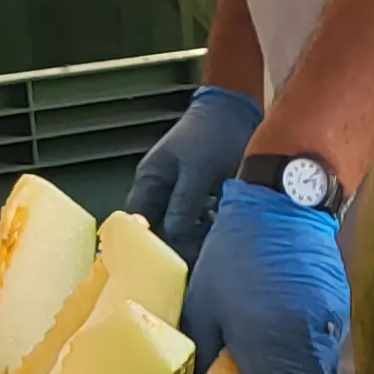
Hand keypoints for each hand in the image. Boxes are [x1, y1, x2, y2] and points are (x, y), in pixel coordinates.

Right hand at [123, 87, 262, 253]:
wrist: (237, 111)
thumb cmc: (214, 135)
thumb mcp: (198, 170)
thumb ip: (184, 204)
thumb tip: (174, 239)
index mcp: (150, 180)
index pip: (136, 224)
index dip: (148, 246)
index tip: (169, 262)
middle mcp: (159, 190)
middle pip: (158, 231)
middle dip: (176, 246)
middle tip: (197, 258)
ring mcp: (178, 194)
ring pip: (179, 229)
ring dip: (193, 239)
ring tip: (212, 242)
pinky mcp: (199, 197)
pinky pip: (196, 222)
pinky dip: (206, 230)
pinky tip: (221, 230)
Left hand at [180, 180, 349, 373]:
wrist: (281, 204)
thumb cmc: (231, 256)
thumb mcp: (203, 305)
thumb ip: (204, 355)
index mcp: (266, 351)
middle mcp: (306, 349)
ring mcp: (330, 330)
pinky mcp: (343, 311)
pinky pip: (334, 351)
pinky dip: (318, 360)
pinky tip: (298, 350)